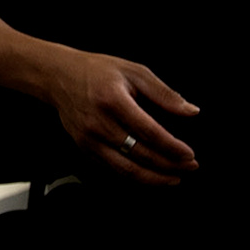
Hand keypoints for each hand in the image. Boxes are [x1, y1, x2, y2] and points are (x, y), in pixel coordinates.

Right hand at [40, 48, 198, 184]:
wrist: (58, 76)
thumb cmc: (96, 71)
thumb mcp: (134, 72)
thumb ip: (164, 93)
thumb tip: (190, 111)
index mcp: (113, 100)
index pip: (149, 132)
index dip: (172, 147)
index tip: (189, 154)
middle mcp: (98, 122)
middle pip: (140, 153)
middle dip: (169, 164)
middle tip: (189, 166)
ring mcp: (88, 138)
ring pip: (125, 168)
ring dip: (153, 178)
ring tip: (173, 178)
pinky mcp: (84, 147)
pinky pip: (111, 168)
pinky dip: (133, 175)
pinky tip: (149, 175)